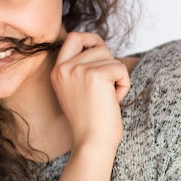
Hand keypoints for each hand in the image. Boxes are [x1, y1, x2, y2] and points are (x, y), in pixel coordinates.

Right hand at [50, 32, 130, 180]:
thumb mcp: (75, 90)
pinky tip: (114, 99)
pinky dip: (124, 84)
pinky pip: (120, 69)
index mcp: (57, 71)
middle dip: (109, 61)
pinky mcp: (95, 75)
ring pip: (110, 57)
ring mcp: (78, 70)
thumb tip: (99, 46)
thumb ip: (80, 68)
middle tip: (108, 83)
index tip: (100, 50)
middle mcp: (64, 68)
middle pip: (97, 46)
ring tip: (109, 97)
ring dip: (117, 76)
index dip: (91, 39)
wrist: (91, 142)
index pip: (73, 37)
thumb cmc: (89, 121)